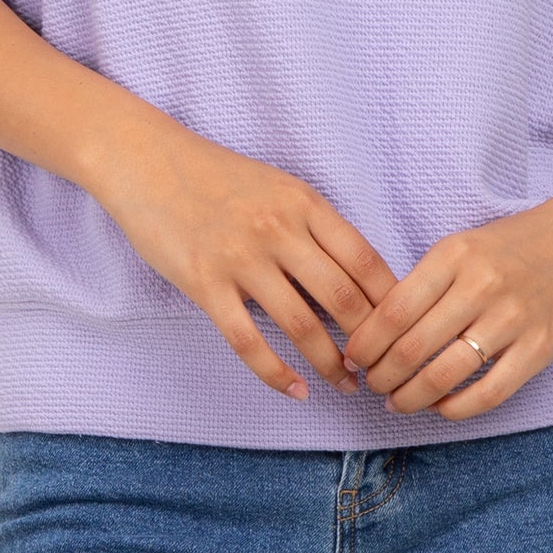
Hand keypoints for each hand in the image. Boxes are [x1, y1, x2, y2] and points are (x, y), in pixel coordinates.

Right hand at [92, 121, 400, 402]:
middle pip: (342, 297)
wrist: (149, 161)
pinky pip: (247, 340)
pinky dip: (276, 373)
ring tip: (346, 384)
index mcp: (303, 203)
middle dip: (369, 341)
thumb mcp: (277, 187)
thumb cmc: (217, 176)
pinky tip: (295, 390)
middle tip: (382, 368)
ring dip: (329, 364)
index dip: (390, 303)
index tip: (403, 330)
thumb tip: (356, 278)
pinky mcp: (204, 282)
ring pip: (301, 325)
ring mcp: (240, 257)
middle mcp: (278, 229)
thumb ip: (313, 226)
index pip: (364, 260)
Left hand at [339, 196, 552, 421]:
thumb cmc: (516, 244)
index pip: (394, 309)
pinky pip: (489, 393)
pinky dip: (456, 408)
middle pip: (413, 347)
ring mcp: (513, 319)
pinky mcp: (540, 349)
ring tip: (396, 402)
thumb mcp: (465, 245)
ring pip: (445, 374)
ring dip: (411, 397)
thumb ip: (427, 281)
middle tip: (369, 385)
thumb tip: (378, 327)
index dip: (366, 342)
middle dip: (381, 376)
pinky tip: (441, 408)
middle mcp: (481, 286)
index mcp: (454, 255)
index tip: (352, 357)